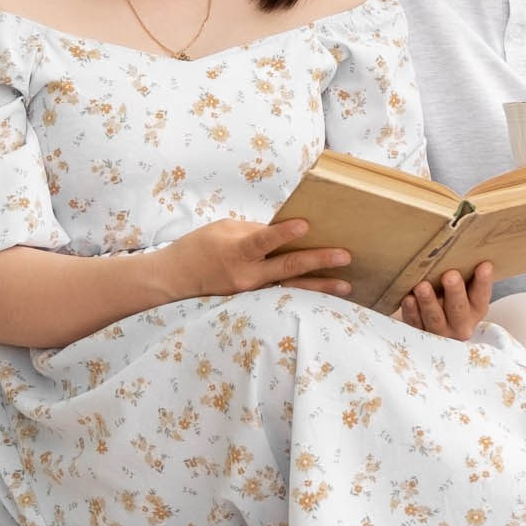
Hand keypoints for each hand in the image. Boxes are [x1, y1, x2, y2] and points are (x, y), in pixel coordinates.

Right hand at [158, 215, 353, 302]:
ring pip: (291, 287)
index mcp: (236, 251)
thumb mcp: (225, 229)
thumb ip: (256, 231)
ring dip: (320, 285)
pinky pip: (283, 294)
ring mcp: (252, 291)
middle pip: (286, 268)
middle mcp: (247, 275)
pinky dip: (305, 293)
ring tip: (346, 285)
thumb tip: (285, 233)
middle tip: (344, 256)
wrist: (179, 277)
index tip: (305, 225)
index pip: (263, 241)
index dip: (284, 233)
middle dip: (317, 261)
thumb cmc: (201, 246)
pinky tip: (326, 294)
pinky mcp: (254, 299)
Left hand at [399, 262, 492, 339]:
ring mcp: (440, 331)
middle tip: (450, 275)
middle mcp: (461, 324)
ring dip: (428, 302)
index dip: (484, 281)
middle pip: (458, 309)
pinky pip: (415, 323)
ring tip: (422, 286)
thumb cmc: (450, 297)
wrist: (435, 324)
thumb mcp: (464, 289)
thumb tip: (465, 243)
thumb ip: (466, 272)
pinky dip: (411, 311)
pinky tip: (408, 298)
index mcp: (476, 309)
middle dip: (454, 292)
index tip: (484, 265)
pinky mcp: (419, 334)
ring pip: (435, 318)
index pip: (482, 295)